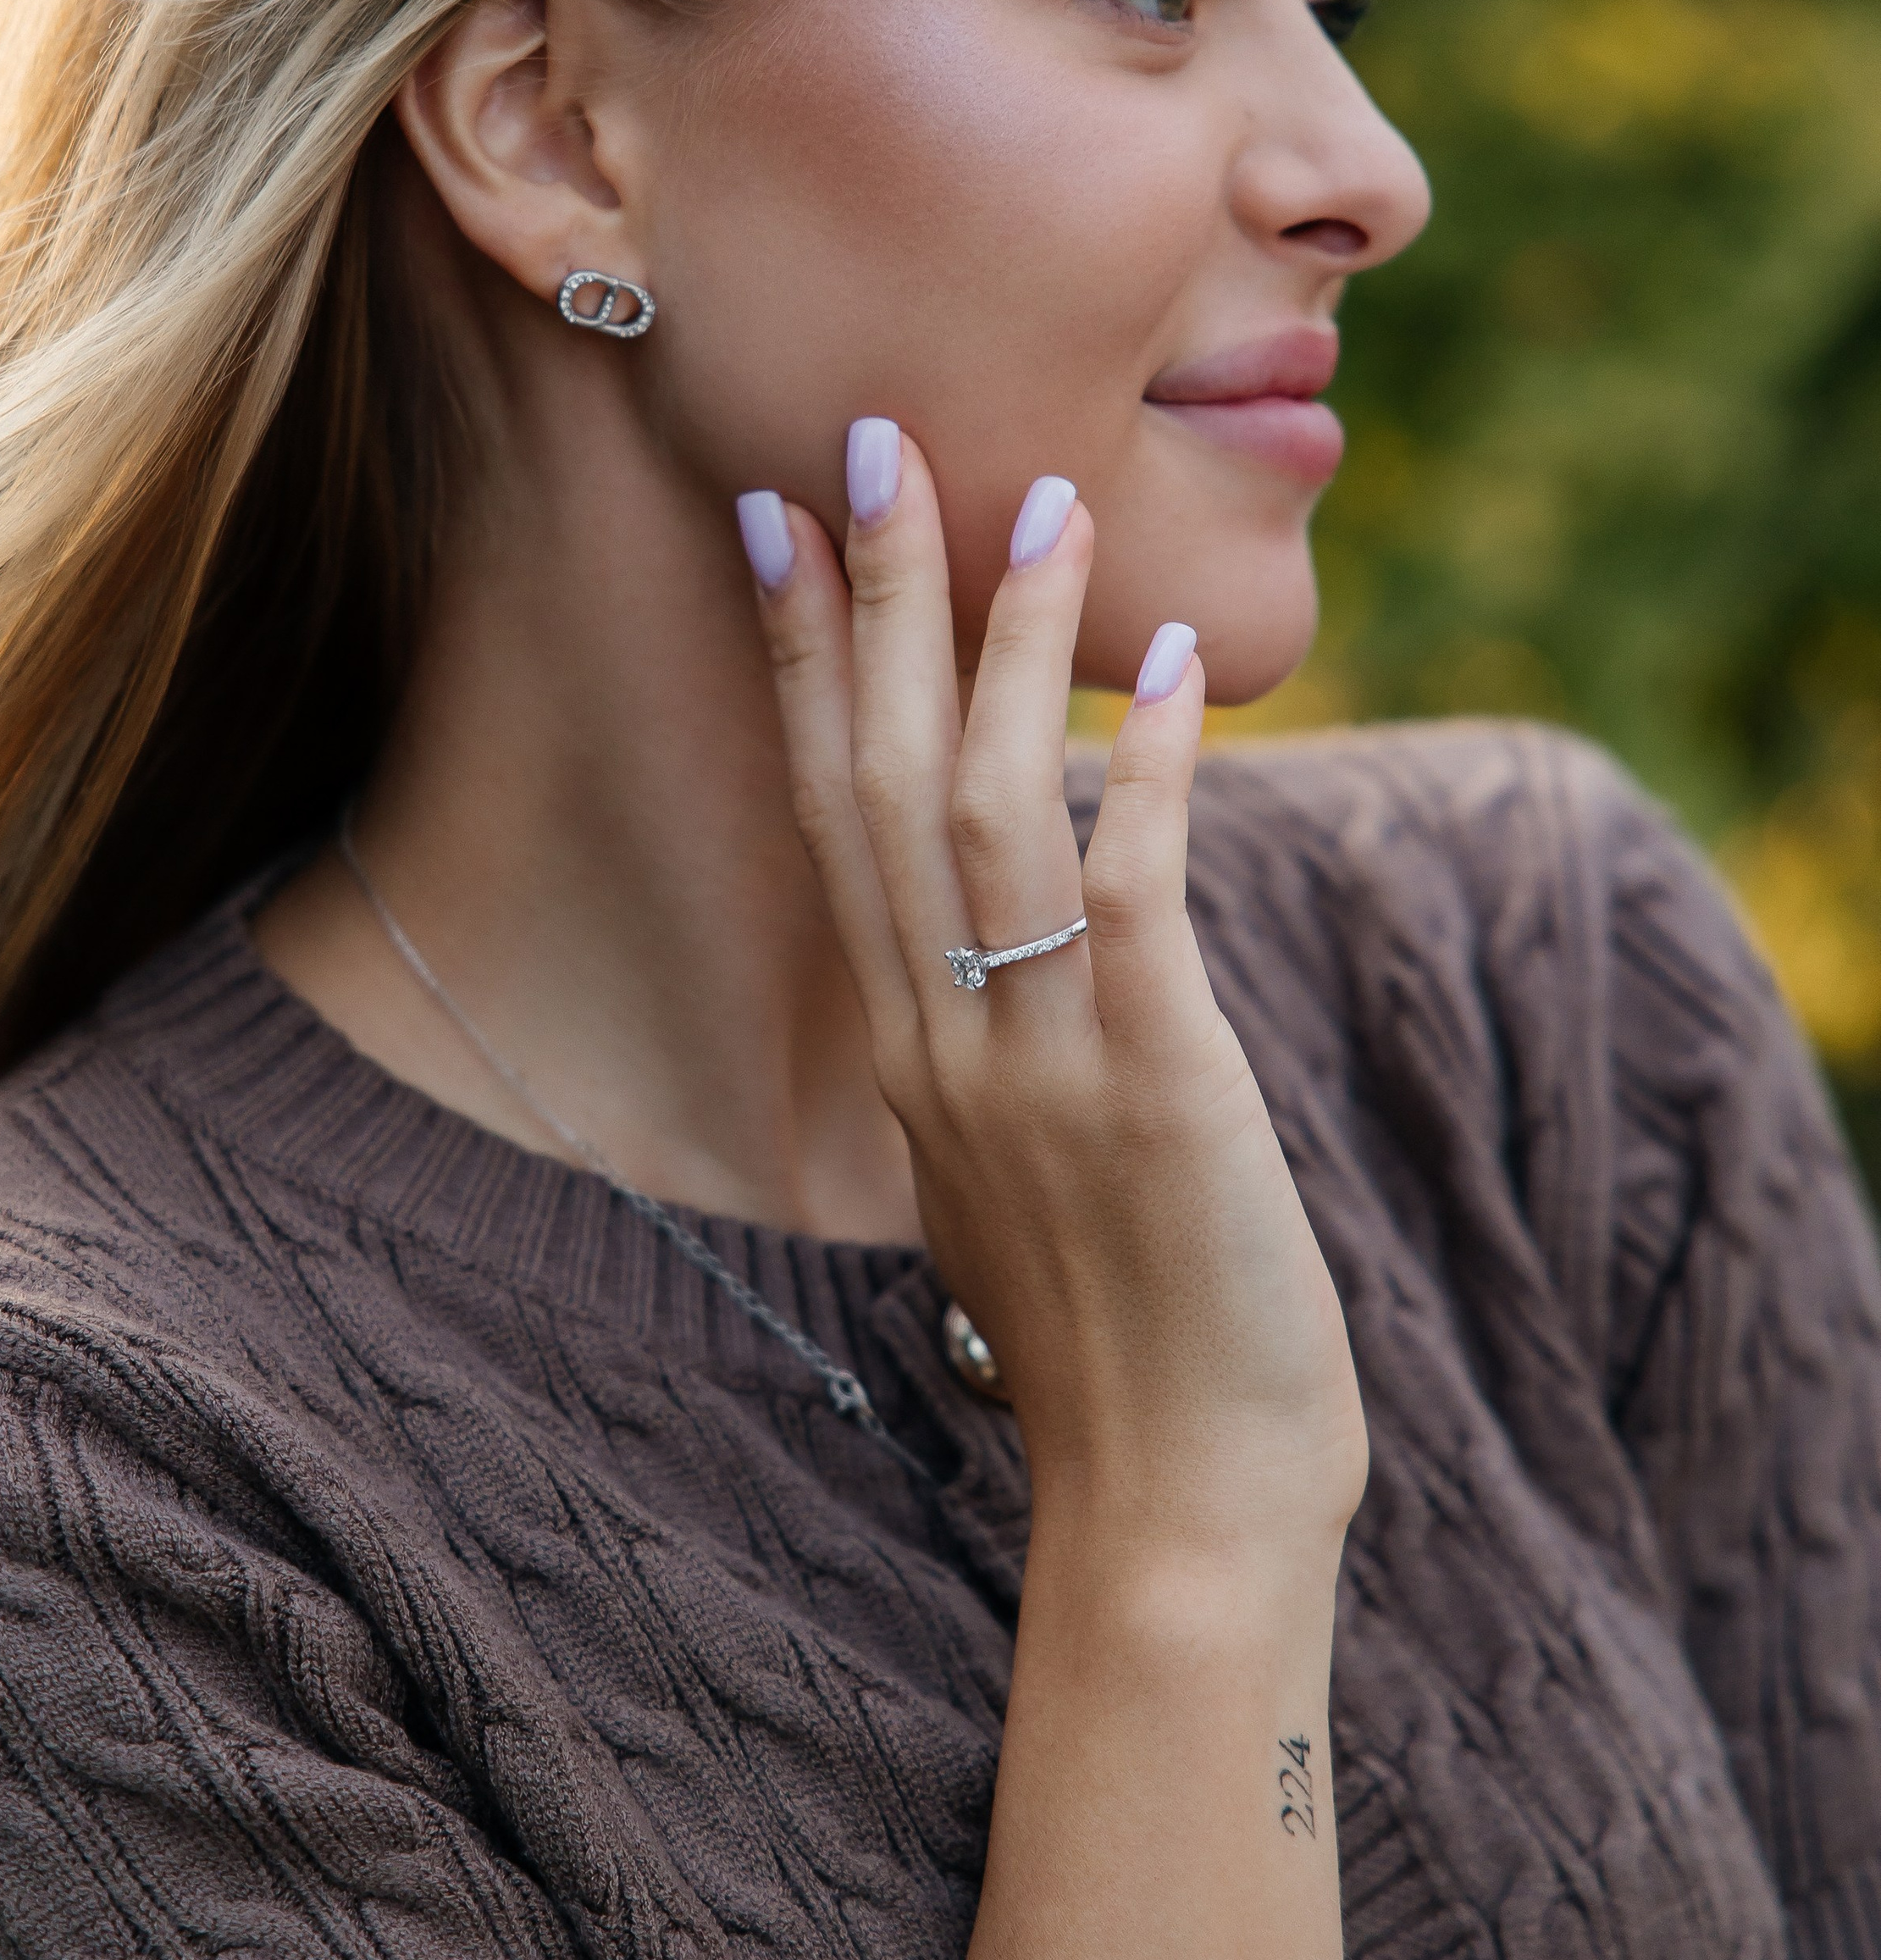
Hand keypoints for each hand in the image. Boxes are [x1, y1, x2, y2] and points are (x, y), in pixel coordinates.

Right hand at [747, 426, 1366, 1570]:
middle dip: (872, 604)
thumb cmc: (1117, 1353)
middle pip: (879, 780)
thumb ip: (993, 1063)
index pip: (826, 820)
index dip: (800, 665)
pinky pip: (1132, 891)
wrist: (1180, 1514)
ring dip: (1011, 646)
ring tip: (1038, 500)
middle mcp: (941, 1045)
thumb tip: (1009, 971)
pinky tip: (1176, 667)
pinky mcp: (1153, 1087)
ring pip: (987, 809)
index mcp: (906, 1059)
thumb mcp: (1013, 1185)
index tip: (779, 529)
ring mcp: (1035, 1065)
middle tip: (873, 444)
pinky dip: (1146, 767)